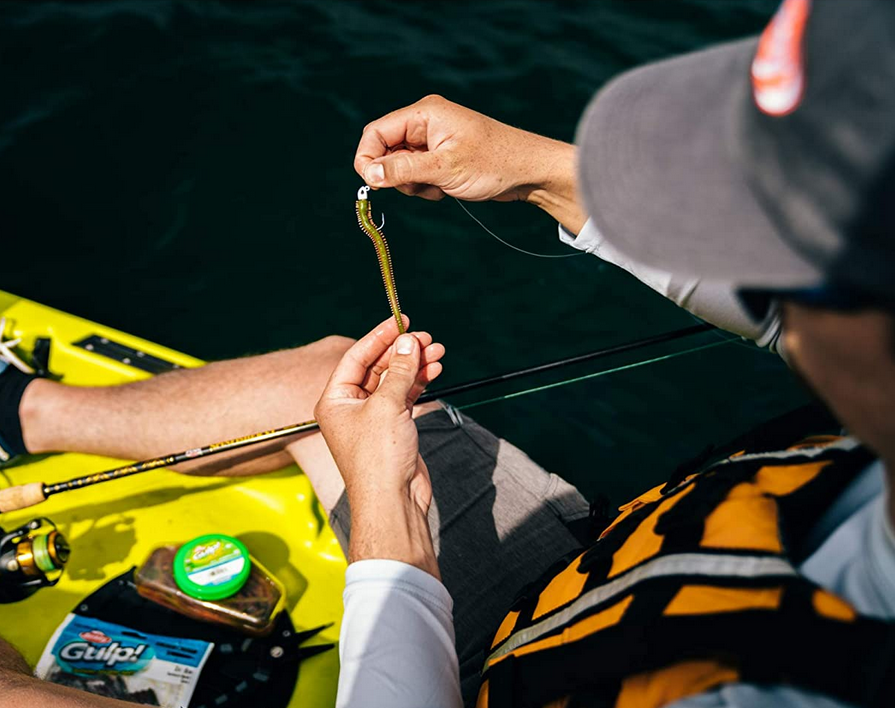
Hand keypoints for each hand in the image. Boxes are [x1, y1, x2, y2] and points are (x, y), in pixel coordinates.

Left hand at [314, 316, 445, 575]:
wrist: (393, 502)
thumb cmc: (379, 458)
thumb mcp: (388, 406)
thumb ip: (399, 370)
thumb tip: (409, 342)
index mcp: (335, 400)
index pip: (357, 357)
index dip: (380, 336)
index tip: (401, 320)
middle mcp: (351, 408)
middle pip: (378, 367)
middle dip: (403, 352)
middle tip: (427, 338)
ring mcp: (372, 419)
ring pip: (394, 381)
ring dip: (415, 366)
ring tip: (438, 351)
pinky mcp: (392, 429)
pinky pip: (405, 397)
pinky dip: (419, 383)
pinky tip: (434, 371)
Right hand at [354, 95, 586, 232]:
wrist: (529, 171)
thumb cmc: (493, 163)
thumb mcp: (444, 168)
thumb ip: (404, 169)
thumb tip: (369, 175)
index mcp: (424, 114)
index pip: (376, 132)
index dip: (368, 159)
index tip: (373, 185)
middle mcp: (426, 123)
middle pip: (385, 151)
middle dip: (397, 175)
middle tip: (421, 186)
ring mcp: (433, 140)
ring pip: (401, 166)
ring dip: (413, 184)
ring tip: (440, 187)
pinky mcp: (441, 156)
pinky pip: (417, 174)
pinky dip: (425, 186)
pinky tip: (447, 189)